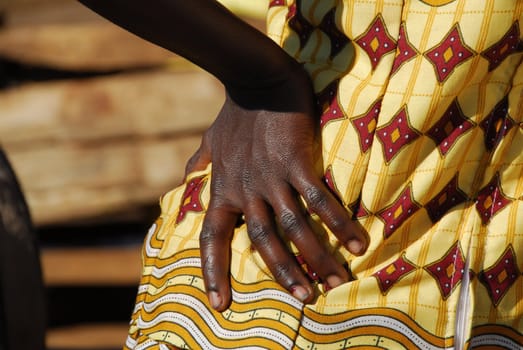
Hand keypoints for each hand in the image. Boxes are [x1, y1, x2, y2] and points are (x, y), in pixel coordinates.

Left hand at [186, 70, 367, 311]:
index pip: (212, 238)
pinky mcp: (296, 162)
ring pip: (293, 228)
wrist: (255, 78)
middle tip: (304, 298)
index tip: (219, 304)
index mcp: (223, 189)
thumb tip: (188, 174)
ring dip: (315, 258)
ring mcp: (271, 178)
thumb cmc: (234, 112)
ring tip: (334, 282)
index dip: (213, 272)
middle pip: (263, 243)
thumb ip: (199, 161)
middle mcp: (246, 190)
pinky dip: (338, 223)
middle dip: (284, 273)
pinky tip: (357, 243)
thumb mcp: (210, 140)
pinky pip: (319, 200)